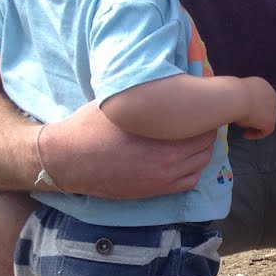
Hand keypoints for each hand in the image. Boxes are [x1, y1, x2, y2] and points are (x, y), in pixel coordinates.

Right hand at [43, 102, 214, 199]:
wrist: (69, 159)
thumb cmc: (92, 127)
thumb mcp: (123, 103)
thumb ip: (151, 98)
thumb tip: (169, 84)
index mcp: (164, 139)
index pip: (203, 127)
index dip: (203, 115)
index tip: (198, 106)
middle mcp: (168, 162)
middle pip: (206, 146)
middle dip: (205, 131)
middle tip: (198, 120)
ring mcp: (162, 180)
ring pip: (201, 165)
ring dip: (202, 150)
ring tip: (192, 137)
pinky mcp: (154, 191)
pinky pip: (189, 182)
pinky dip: (193, 169)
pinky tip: (185, 158)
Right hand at [235, 77, 275, 139]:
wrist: (234, 97)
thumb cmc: (229, 92)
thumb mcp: (234, 92)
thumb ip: (239, 97)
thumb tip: (235, 104)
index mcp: (262, 84)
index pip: (261, 97)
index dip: (253, 105)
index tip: (242, 110)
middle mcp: (271, 94)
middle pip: (266, 107)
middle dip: (256, 115)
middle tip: (244, 120)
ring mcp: (273, 107)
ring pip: (266, 119)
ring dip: (255, 124)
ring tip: (241, 127)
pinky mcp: (271, 120)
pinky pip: (266, 130)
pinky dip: (256, 134)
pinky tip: (245, 135)